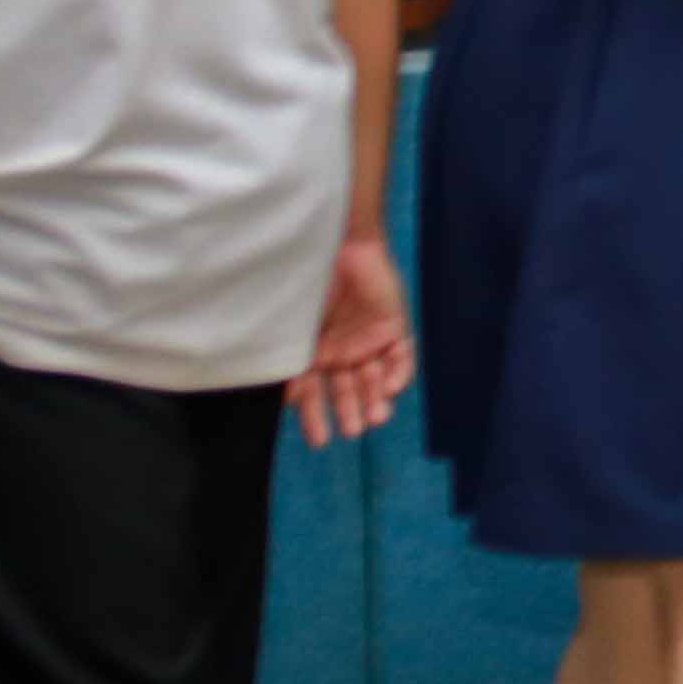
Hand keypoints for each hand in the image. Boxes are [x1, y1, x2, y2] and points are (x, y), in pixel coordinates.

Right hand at [290, 239, 414, 448]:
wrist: (334, 243)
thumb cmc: (301, 281)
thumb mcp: (288, 324)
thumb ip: (285, 356)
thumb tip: (280, 397)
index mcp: (311, 353)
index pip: (313, 393)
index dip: (315, 417)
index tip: (320, 440)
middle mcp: (340, 351)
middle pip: (348, 390)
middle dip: (350, 412)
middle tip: (353, 431)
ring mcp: (368, 340)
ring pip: (376, 379)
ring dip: (376, 400)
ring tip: (376, 419)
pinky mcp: (394, 328)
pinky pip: (401, 358)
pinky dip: (399, 375)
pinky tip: (391, 388)